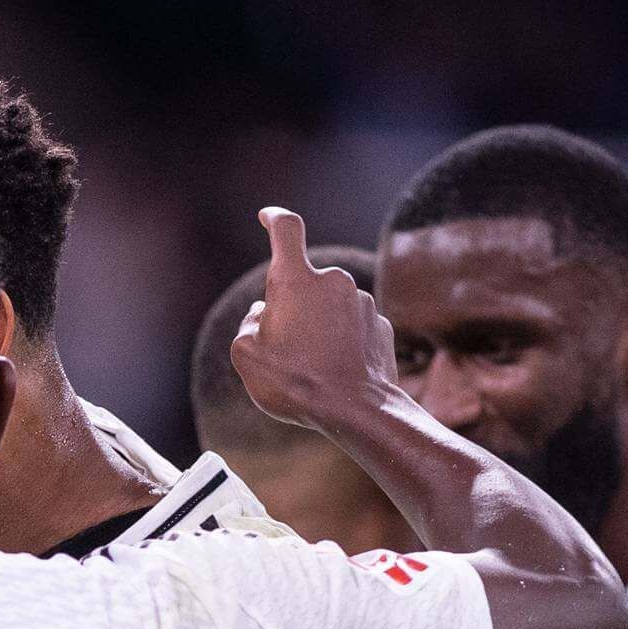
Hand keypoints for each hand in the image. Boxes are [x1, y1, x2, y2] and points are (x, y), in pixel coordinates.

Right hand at [229, 207, 397, 432]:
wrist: (357, 412)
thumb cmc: (296, 384)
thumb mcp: (247, 357)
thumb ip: (249, 324)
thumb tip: (263, 314)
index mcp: (296, 281)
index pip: (286, 230)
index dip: (275, 218)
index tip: (268, 216)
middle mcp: (333, 281)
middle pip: (304, 284)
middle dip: (292, 308)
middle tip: (285, 350)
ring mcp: (362, 302)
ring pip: (329, 308)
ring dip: (318, 329)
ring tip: (313, 369)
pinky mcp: (381, 325)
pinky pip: (352, 327)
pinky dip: (341, 344)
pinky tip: (336, 372)